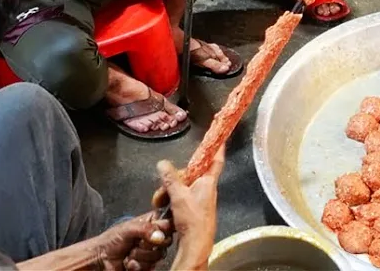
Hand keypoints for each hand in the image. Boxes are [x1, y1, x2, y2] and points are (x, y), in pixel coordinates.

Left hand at [93, 213, 170, 270]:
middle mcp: (155, 237)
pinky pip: (151, 267)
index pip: (169, 222)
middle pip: (166, 241)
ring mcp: (152, 252)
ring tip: (129, 254)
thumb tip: (160, 236)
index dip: (163, 229)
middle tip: (136, 244)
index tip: (154, 232)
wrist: (100, 260)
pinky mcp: (148, 266)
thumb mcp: (127, 229)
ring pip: (159, 256)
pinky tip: (128, 263)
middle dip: (148, 245)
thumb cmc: (111, 241)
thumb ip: (145, 229)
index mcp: (152, 223)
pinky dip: (137, 266)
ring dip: (140, 257)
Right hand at [152, 143, 223, 269]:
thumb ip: (170, 178)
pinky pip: (180, 197)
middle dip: (172, 179)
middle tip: (162, 190)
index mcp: (208, 181)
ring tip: (160, 202)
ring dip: (168, 192)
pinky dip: (170, 201)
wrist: (196, 243)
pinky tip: (163, 208)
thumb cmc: (193, 219)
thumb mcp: (179, 195)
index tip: (220, 136)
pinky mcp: (193, 208)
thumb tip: (162, 163)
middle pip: (189, 174)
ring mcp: (199, 198)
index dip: (218, 147)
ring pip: (181, 186)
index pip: (216, 159)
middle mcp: (205, 188)